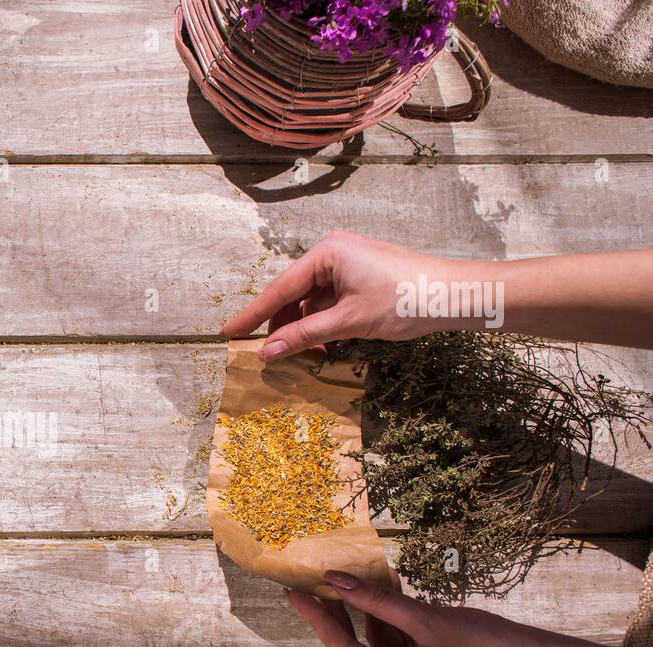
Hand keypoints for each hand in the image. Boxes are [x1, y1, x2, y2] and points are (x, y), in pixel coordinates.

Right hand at [220, 231, 458, 360]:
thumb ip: (304, 336)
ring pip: (309, 301)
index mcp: (327, 253)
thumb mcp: (349, 322)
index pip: (279, 289)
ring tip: (302, 356)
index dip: (252, 315)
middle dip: (281, 326)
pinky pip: (328, 302)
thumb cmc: (407, 300)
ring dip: (303, 329)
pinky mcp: (359, 277)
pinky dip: (321, 324)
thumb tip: (267, 352)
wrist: (456, 295)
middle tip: (267, 356)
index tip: (227, 332)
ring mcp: (347, 264)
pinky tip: (321, 346)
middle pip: (292, 294)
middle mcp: (333, 252)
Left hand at [283, 569, 552, 646]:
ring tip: (356, 575)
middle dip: (341, 614)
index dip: (317, 618)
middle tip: (315, 582)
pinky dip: (393, 622)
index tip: (293, 594)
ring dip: (371, 613)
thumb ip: (376, 602)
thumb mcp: (426, 619)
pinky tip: (387, 588)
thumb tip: (336, 581)